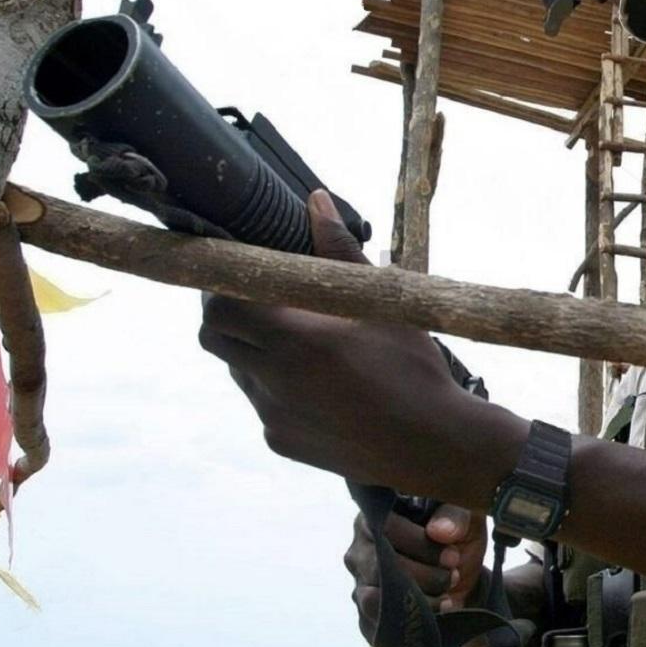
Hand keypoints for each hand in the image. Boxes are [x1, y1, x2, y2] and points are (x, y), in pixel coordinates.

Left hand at [198, 192, 522, 501]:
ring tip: (300, 342)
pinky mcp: (283, 441)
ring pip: (239, 371)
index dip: (221, 284)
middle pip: (213, 337)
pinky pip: (263, 404)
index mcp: (292, 339)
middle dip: (227, 313)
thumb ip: (340, 251)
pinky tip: (318, 383)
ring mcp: (272, 415)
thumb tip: (316, 201)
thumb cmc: (412, 369)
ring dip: (254, 350)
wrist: (432, 445)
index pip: (218, 304)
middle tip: (261, 299)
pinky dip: (276, 386)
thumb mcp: (381, 303)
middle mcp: (271, 379)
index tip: (243, 271)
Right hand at [345, 504, 487, 639]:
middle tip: (453, 577)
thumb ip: (455, 517)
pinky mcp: (366, 613)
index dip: (420, 545)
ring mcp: (359, 583)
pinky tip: (432, 618)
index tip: (452, 557)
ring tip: (445, 599)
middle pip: (379, 567)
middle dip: (424, 576)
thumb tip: (439, 531)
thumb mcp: (464, 519)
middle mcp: (360, 549)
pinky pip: (374, 626)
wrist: (460, 572)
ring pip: (374, 599)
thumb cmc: (456, 536)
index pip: (385, 528)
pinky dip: (406, 625)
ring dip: (416, 603)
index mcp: (377, 516)